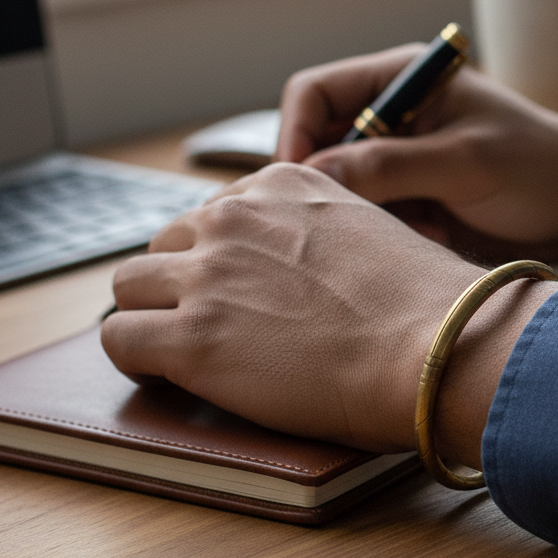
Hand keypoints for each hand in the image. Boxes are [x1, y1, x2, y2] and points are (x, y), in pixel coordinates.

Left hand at [101, 163, 557, 463]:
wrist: (437, 346)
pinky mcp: (191, 339)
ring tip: (181, 346)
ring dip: (152, 313)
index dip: (222, 253)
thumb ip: (325, 233)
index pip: (217, 210)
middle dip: (183, 280)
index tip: (236, 284)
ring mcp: (209, 275)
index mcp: (284, 183)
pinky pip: (120, 338)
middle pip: (167, 242)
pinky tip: (166, 374)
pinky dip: (135, 357)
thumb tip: (308, 269)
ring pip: (130, 284)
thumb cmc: (426, 304)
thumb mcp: (374, 231)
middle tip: (212, 319)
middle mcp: (237, 216)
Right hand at [276, 46, 557, 260]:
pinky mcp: (411, 198)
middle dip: (332, 187)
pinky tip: (433, 238)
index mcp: (401, 79)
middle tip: (362, 220)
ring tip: (417, 228)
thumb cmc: (541, 168)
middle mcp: (391, 115)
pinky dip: (388, 234)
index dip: (295, 136)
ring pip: (340, 189)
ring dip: (365, 216)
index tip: (301, 186)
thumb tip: (311, 174)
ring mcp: (399, 159)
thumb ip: (390, 165)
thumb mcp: (466, 162)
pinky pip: (369, 218)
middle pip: (318, 145)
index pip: (313, 93)